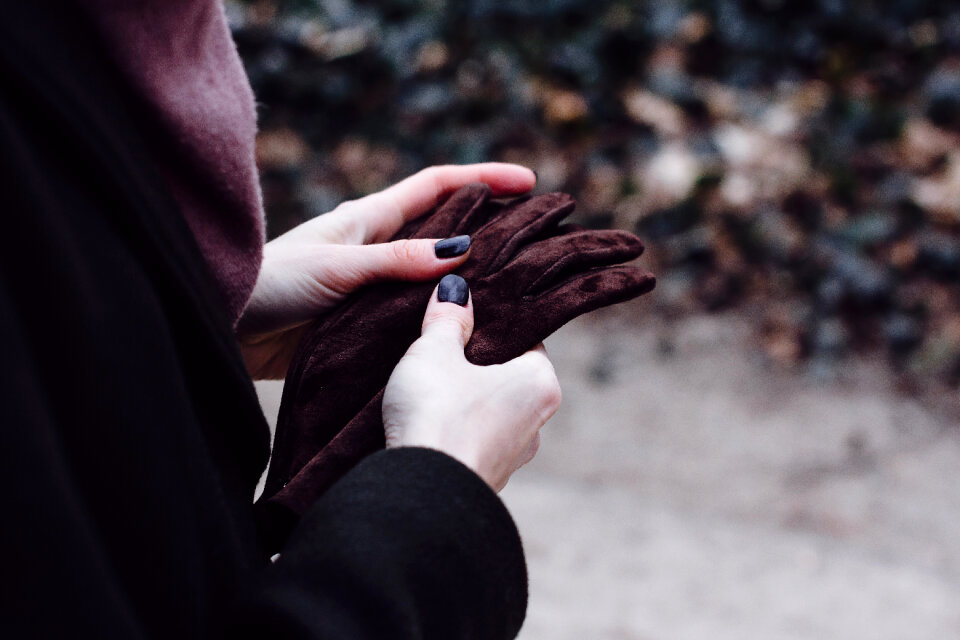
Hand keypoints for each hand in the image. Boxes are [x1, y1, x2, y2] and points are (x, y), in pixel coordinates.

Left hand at [237, 164, 535, 378]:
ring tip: (517, 288)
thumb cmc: (267, 284)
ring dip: (469, 278)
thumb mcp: (337, 267)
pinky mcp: (362, 324)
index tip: (528, 183)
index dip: (483, 179)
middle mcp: (376, 249)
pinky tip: (466, 332)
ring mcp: (372, 287)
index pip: (437, 187)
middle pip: (443, 228)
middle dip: (490, 226)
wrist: (222, 328)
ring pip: (432, 276)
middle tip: (536, 238)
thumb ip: (397, 261)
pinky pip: (412, 316)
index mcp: (367, 220)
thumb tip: (462, 250)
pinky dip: (440, 319)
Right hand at [382, 276, 561, 491]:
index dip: (493, 326)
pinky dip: (455, 431)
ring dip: (465, 401)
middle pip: (508, 377)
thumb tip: (455, 289)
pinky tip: (428, 423)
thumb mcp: (435, 352)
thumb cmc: (438, 414)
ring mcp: (513, 457)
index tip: (466, 318)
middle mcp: (537, 423)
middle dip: (476, 364)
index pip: (526, 340)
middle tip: (442, 348)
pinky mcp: (486, 480)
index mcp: (540, 384)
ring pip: (490, 413)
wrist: (420, 495)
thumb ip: (448, 318)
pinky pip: (473, 442)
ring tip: (429, 387)